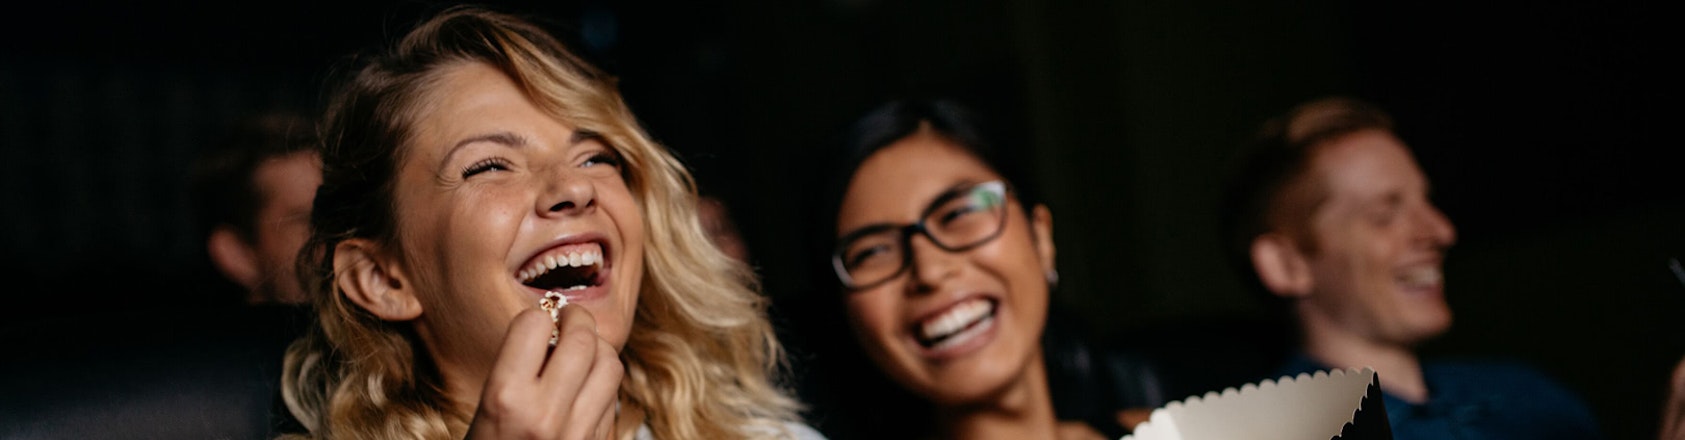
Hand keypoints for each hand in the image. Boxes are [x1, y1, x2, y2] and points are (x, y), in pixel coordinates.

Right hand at [467, 307, 622, 438]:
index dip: (536, 317)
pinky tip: (585, 388)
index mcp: (506, 400)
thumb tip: (549, 325)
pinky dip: (604, 384)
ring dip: (598, 350)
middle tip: (568, 319)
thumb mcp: (485, 412)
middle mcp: (546, 415)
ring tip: (582, 352)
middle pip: (582, 339)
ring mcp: (578, 435)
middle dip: (577, 319)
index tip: (537, 321)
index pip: (532, 324)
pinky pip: (614, 398)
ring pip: (609, 364)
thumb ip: (515, 370)